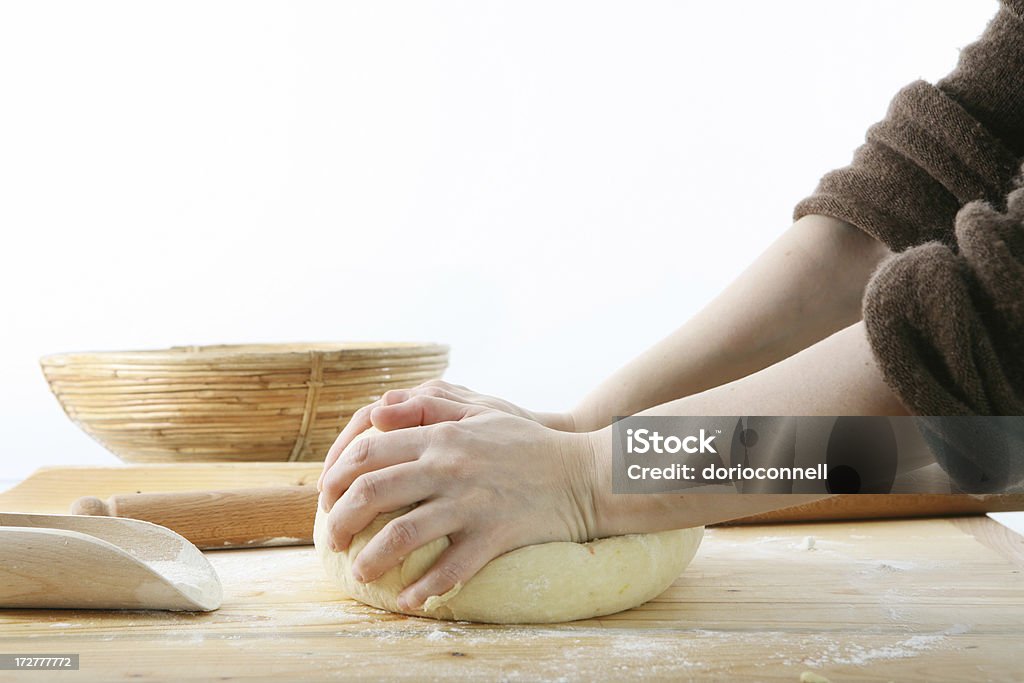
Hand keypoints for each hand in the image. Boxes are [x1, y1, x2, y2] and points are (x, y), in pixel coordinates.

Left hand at [317, 398, 597, 611]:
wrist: (584, 474)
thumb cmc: (529, 441)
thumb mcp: (482, 411)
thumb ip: (429, 408)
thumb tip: (377, 411)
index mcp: (441, 436)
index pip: (368, 452)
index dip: (336, 477)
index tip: (327, 498)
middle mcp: (449, 467)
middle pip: (372, 493)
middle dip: (341, 520)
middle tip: (334, 540)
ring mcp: (471, 503)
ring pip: (402, 534)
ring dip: (372, 559)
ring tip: (362, 573)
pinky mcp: (494, 535)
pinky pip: (450, 568)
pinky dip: (424, 588)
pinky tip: (410, 599)